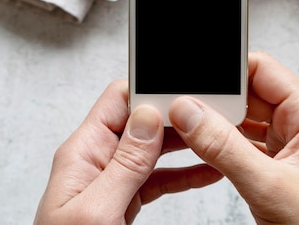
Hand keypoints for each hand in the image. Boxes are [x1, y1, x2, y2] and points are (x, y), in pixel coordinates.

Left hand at [33, 79, 221, 224]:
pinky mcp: (124, 198)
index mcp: (83, 151)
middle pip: (141, 121)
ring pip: (154, 148)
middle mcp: (98, 158)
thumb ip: (123, 163)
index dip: (150, 90)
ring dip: (184, 144)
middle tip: (210, 116)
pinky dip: (182, 174)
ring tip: (215, 138)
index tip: (183, 93)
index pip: (118, 100)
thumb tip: (147, 115)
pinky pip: (157, 177)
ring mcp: (112, 178)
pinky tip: (206, 171)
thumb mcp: (96, 209)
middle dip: (175, 116)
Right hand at [168, 51, 298, 224]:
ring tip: (192, 133)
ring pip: (246, 119)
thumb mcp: (268, 186)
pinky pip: (247, 142)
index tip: (193, 86)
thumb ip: (223, 146)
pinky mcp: (283, 162)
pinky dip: (226, 146)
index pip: (261, 69)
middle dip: (217, 102)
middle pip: (249, 92)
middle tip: (184, 113)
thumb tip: (188, 112)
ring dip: (219, 126)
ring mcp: (293, 142)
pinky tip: (208, 151)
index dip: (225, 73)